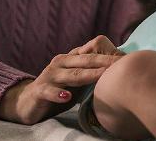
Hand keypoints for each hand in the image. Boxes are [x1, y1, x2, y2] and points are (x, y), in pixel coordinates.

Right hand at [0, 35, 123, 123]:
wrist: (28, 102)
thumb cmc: (60, 89)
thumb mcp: (78, 79)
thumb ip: (94, 73)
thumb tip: (121, 71)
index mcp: (72, 57)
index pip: (93, 53)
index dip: (110, 55)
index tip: (127, 59)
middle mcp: (61, 62)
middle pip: (86, 61)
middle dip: (105, 61)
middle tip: (121, 64)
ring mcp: (49, 76)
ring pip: (71, 75)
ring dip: (88, 75)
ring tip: (102, 75)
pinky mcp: (39, 91)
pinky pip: (49, 91)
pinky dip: (58, 94)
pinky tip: (67, 97)